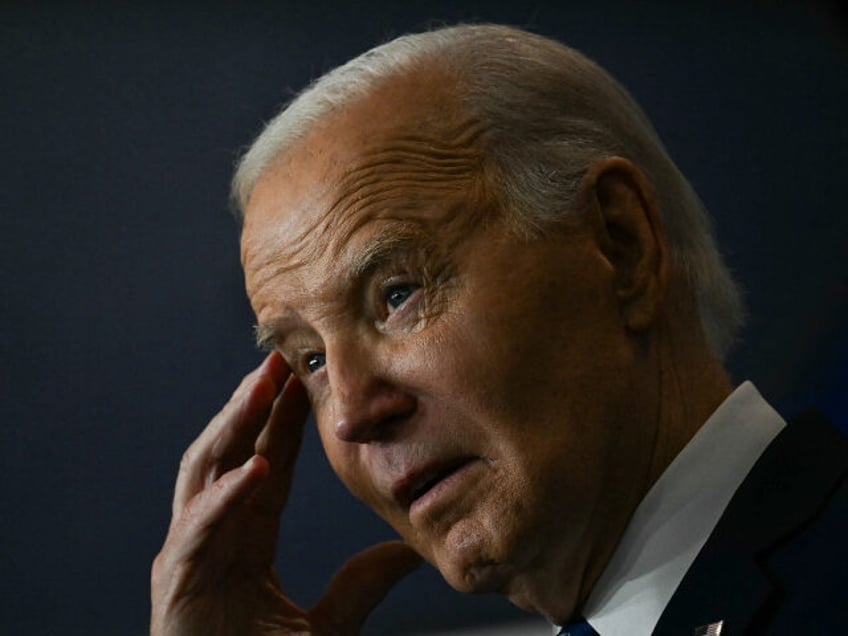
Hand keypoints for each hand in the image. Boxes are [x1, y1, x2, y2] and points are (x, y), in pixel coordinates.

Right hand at [151, 352, 420, 635]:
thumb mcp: (332, 622)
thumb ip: (364, 584)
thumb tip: (412, 551)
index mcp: (246, 539)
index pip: (266, 462)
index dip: (283, 421)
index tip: (305, 380)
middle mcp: (214, 536)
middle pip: (231, 453)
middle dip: (252, 406)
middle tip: (278, 359)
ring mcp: (190, 554)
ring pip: (204, 473)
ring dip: (231, 428)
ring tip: (260, 388)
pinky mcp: (177, 582)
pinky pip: (199, 528)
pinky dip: (226, 497)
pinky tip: (257, 468)